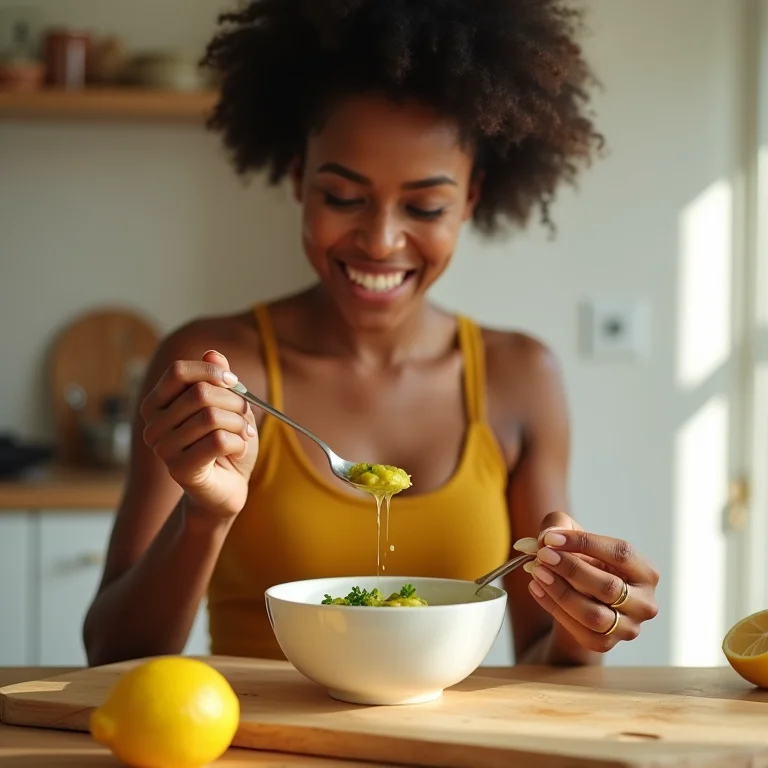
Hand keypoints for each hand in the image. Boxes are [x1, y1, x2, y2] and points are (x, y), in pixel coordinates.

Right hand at [140, 350, 258, 516]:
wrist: (229, 487)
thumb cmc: (226, 444)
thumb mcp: (228, 406)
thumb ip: (218, 380)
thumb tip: (213, 353)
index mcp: (158, 404)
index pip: (178, 371)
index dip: (211, 371)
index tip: (234, 382)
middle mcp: (153, 425)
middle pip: (200, 393)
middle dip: (234, 401)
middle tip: (245, 415)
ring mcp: (163, 449)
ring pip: (211, 417)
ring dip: (239, 424)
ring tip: (243, 434)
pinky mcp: (179, 470)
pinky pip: (218, 441)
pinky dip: (239, 443)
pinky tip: (238, 450)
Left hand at [526, 511, 659, 652]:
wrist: (580, 598)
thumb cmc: (582, 562)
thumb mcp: (573, 537)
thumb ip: (559, 525)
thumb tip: (546, 538)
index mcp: (645, 571)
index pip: (621, 553)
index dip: (585, 543)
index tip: (552, 538)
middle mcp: (644, 603)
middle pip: (609, 587)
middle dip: (571, 569)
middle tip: (543, 555)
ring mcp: (628, 627)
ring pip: (594, 615)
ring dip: (561, 592)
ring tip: (537, 572)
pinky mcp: (606, 644)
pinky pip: (579, 630)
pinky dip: (554, 608)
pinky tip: (536, 588)